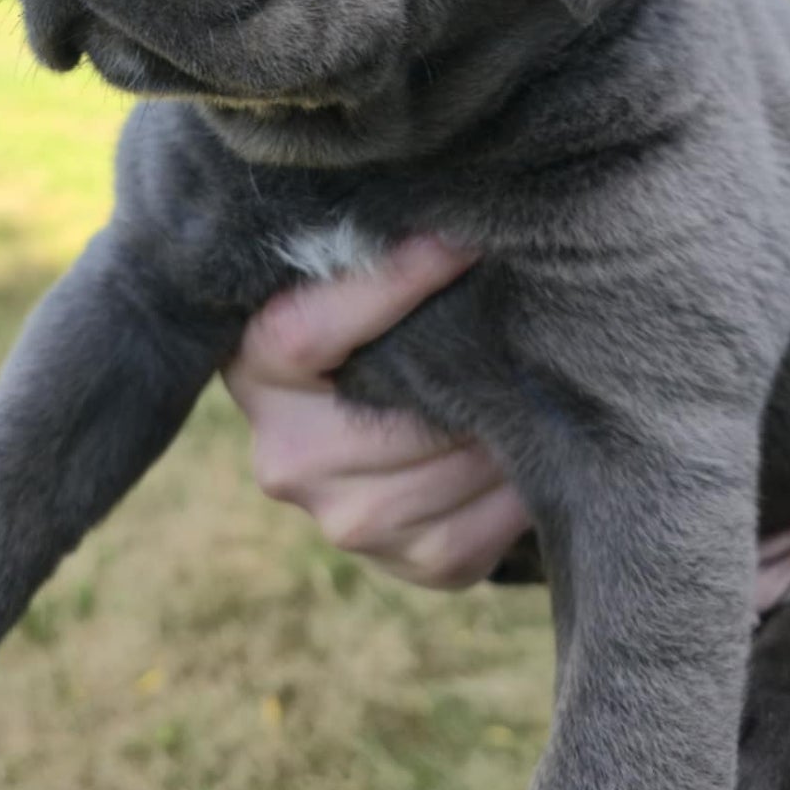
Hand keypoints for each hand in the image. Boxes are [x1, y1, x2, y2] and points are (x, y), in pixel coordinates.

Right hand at [224, 234, 531, 588]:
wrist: (357, 426)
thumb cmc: (360, 328)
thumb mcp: (334, 287)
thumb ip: (365, 261)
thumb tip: (450, 226)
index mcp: (260, 369)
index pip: (312, 332)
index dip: (392, 286)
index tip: (460, 241)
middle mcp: (288, 456)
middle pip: (399, 422)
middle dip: (471, 375)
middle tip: (522, 325)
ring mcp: (345, 521)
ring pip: (449, 478)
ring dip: (503, 433)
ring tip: (529, 383)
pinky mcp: (412, 563)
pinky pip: (483, 531)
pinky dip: (517, 490)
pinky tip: (525, 445)